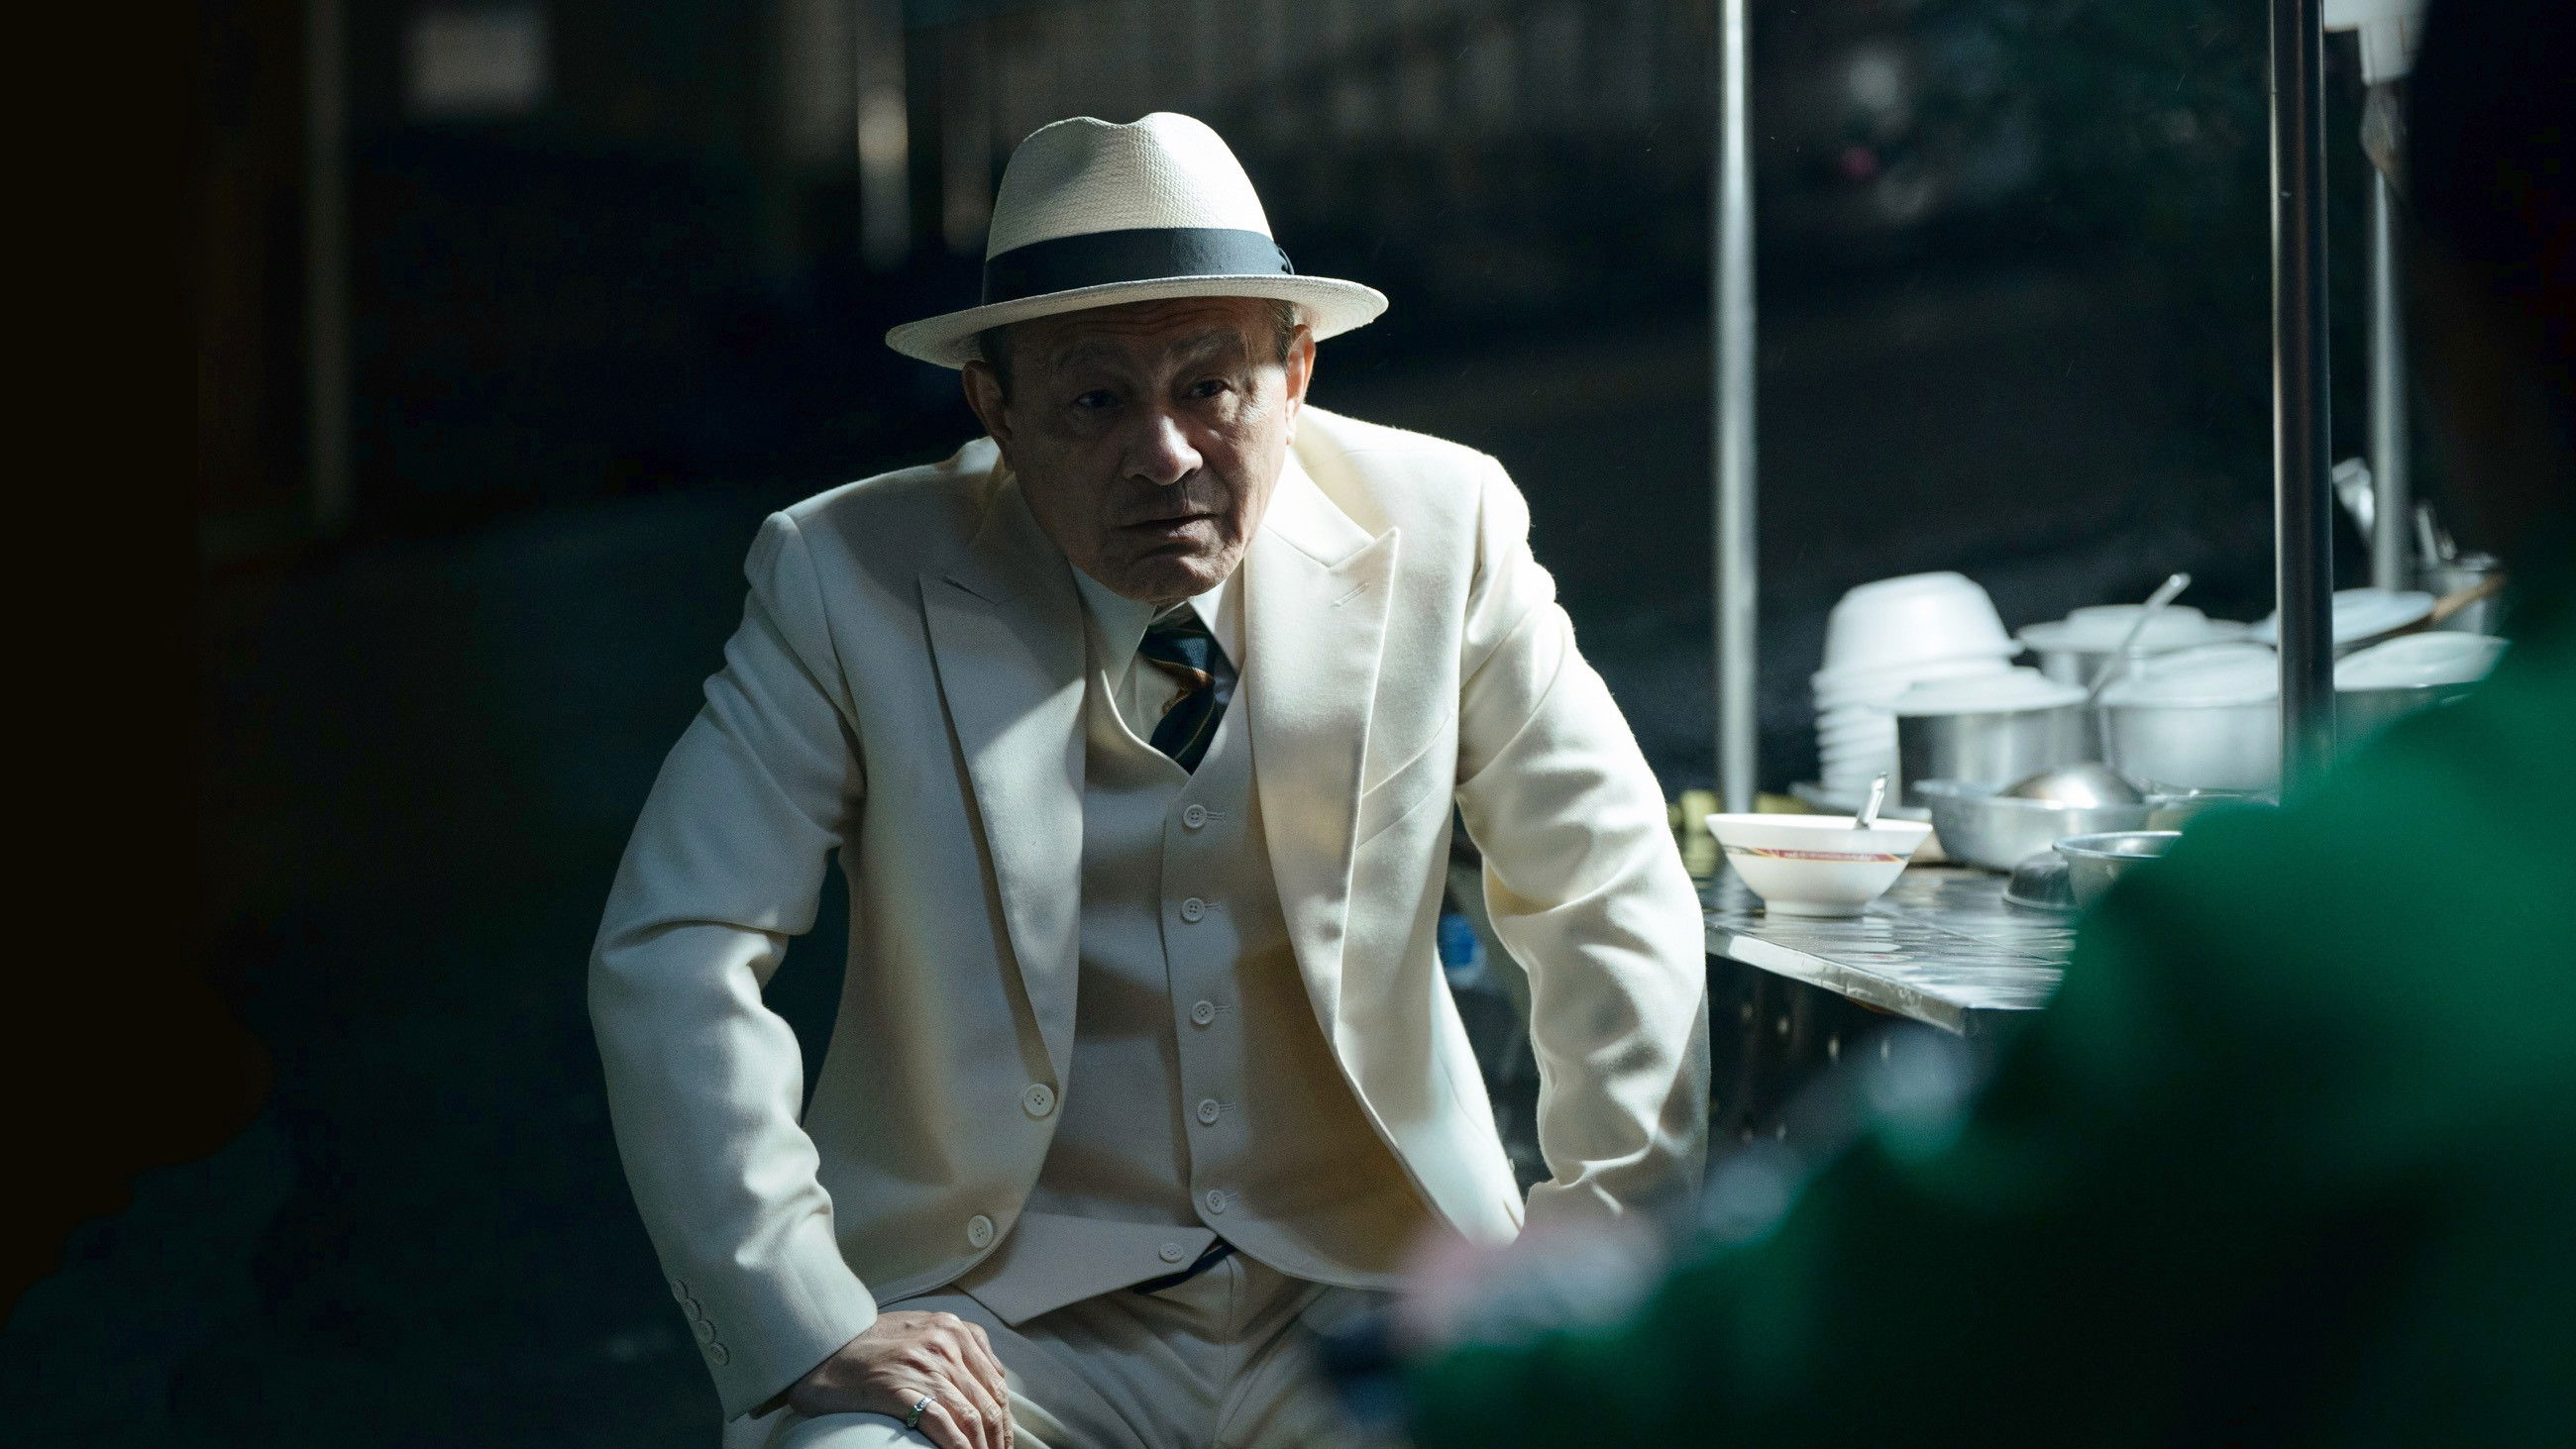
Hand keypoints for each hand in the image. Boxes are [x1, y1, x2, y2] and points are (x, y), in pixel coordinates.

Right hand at [786, 1310, 1014, 1448]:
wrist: (817, 1348)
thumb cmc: (864, 1344)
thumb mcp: (917, 1329)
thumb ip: (953, 1346)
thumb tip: (990, 1376)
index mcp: (952, 1328)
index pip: (995, 1381)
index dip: (1004, 1417)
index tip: (1004, 1440)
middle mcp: (945, 1342)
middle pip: (989, 1401)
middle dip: (998, 1437)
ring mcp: (925, 1365)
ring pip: (974, 1415)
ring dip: (984, 1447)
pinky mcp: (903, 1389)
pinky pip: (945, 1425)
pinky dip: (960, 1448)